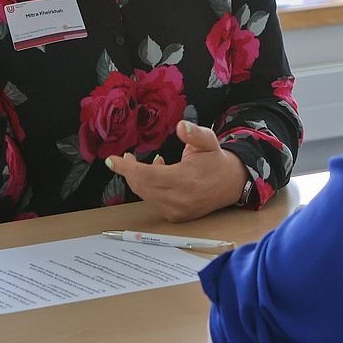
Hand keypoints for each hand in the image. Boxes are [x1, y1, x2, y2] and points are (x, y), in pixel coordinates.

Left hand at [106, 120, 247, 221]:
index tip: (112, 160)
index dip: (126, 168)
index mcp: (185, 180)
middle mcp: (179, 199)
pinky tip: (159, 175)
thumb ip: (194, 133)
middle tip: (127, 157)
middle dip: (130, 171)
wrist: (231, 184)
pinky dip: (150, 188)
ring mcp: (177, 211)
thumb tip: (180, 126)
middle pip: (141, 186)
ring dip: (140, 179)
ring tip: (150, 163)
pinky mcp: (176, 216)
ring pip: (145, 194)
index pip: (146, 175)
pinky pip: (153, 201)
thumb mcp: (208, 140)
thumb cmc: (216, 160)